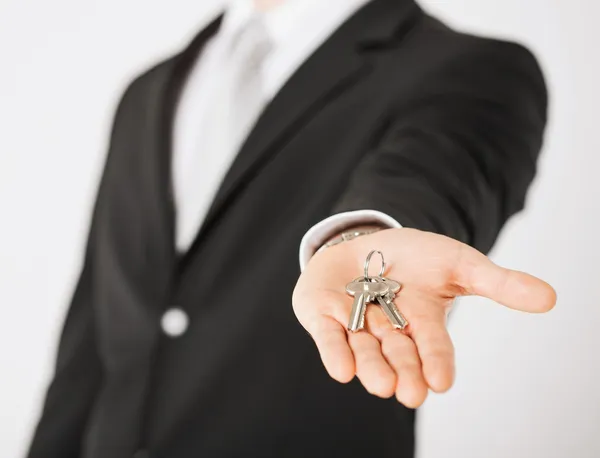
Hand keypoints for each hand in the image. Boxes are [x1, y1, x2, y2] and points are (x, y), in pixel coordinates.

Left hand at [292, 228, 555, 407]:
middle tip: (410, 394)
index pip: (432, 346)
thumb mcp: (458, 263)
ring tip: (380, 384)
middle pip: (398, 354)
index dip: (436, 362)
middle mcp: (388, 330)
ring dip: (371, 367)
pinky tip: (342, 370)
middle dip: (404, 372)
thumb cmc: (415, 258)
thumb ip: (497, 282)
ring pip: (364, 349)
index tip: (442, 383)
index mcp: (421, 322)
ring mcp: (354, 323)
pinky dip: (334, 351)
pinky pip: (328, 334)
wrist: (365, 243)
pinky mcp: (323, 314)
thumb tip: (549, 298)